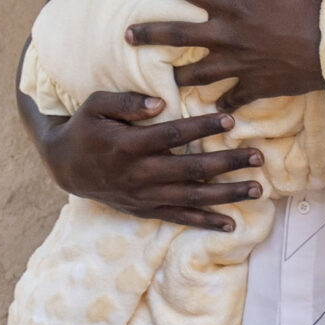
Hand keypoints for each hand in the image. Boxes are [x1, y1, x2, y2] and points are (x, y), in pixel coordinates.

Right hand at [35, 91, 262, 232]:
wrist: (66, 166)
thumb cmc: (85, 128)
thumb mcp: (96, 104)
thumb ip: (127, 101)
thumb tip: (162, 102)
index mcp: (128, 145)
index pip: (173, 135)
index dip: (203, 127)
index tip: (231, 119)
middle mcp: (139, 174)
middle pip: (191, 169)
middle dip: (227, 163)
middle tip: (257, 156)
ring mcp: (144, 196)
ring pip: (191, 197)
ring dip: (226, 194)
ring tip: (257, 188)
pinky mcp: (145, 209)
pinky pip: (180, 218)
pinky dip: (205, 222)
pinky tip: (231, 223)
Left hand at [127, 0, 324, 110]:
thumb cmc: (317, 1)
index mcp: (235, 4)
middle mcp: (230, 36)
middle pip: (180, 36)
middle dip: (151, 35)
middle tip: (127, 37)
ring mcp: (241, 64)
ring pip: (199, 74)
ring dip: (180, 77)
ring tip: (164, 82)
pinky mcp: (257, 85)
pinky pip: (233, 96)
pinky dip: (222, 103)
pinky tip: (213, 107)